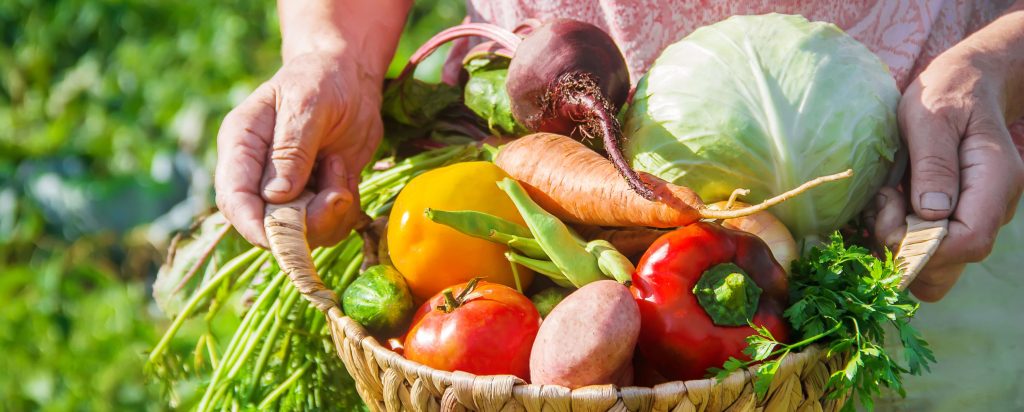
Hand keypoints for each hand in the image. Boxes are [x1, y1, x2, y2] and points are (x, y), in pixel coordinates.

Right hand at [215, 52, 383, 247]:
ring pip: (302, 232)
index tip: (283, 237)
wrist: (349, 78)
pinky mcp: (315, 197)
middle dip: (307, 222)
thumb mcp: (307, 104)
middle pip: (267, 224)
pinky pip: (328, 226)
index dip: (253, 226)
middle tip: (338, 190)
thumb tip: (276, 196)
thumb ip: (292, 149)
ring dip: (331, 213)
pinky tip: (347, 175)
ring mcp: (287, 190)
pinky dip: (344, 211)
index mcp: (241, 145)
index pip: (233, 198)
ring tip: (340, 167)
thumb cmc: (321, 80)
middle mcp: (258, 174)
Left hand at [873, 48, 1023, 301]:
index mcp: (995, 182)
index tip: (889, 217)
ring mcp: (973, 217)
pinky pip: (923, 248)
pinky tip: (884, 204)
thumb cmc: (947, 93)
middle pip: (952, 265)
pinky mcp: (951, 219)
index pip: (969, 241)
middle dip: (905, 250)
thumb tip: (932, 214)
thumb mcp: (932, 117)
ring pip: (934, 264)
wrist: (964, 84)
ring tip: (882, 200)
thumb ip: (933, 164)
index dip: (924, 246)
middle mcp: (991, 208)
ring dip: (895, 244)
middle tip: (881, 206)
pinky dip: (896, 236)